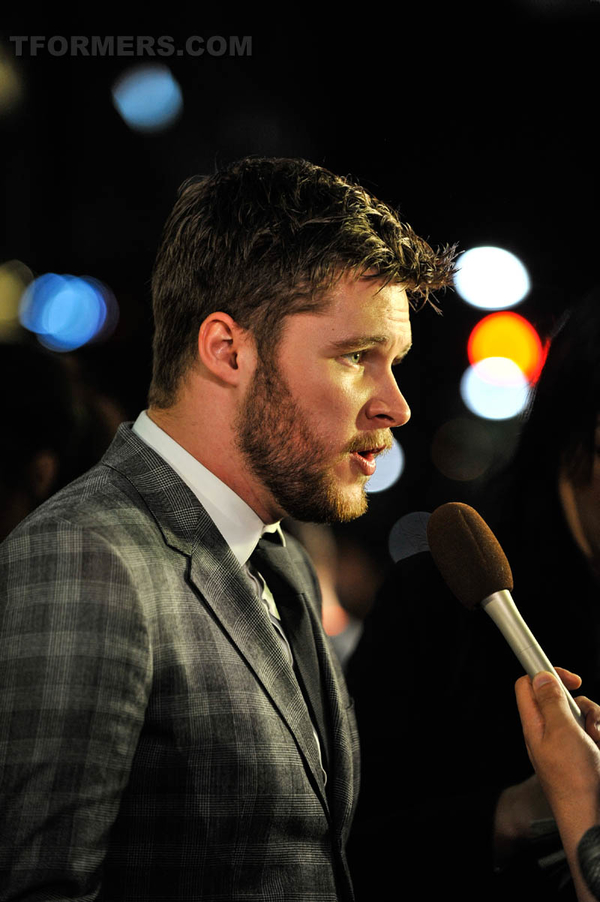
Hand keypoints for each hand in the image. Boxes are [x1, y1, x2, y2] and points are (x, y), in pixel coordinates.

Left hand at [515, 668, 599, 901]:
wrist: (592, 816)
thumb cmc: (574, 781)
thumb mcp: (562, 732)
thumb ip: (551, 702)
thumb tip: (540, 677)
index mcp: (534, 725)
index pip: (528, 687)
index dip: (547, 674)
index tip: (571, 679)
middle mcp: (549, 733)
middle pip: (563, 700)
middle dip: (583, 706)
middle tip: (587, 721)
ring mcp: (568, 745)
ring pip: (583, 716)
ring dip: (596, 724)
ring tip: (597, 742)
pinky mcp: (584, 754)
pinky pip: (593, 733)